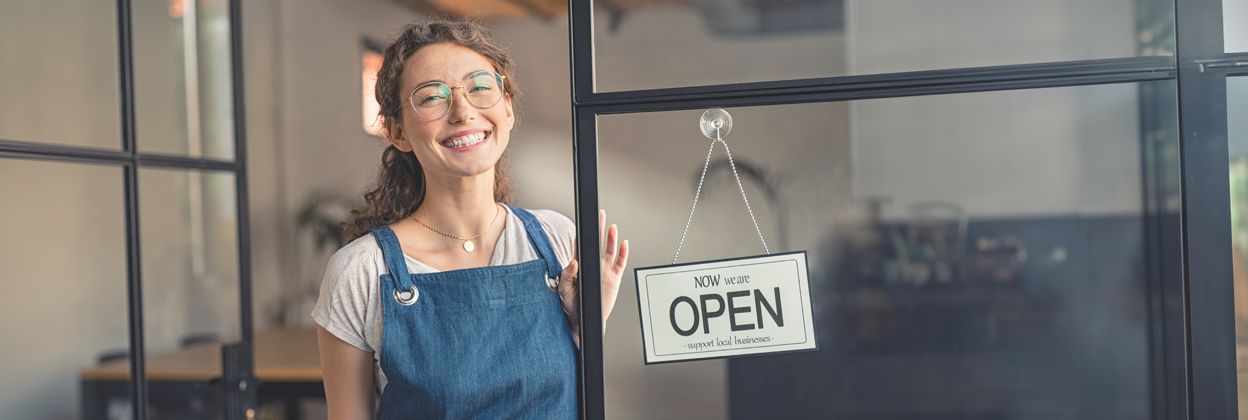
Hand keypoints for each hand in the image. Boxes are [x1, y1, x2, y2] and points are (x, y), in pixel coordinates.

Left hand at [558, 210, 628, 343]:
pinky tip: (624, 244)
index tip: (585, 220)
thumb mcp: (564, 290)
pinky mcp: (614, 279)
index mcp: (580, 266)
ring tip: (612, 227)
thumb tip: (572, 262)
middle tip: (600, 215)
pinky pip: (620, 264)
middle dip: (599, 228)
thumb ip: (568, 276)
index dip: (584, 233)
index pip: (582, 245)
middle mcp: (593, 266)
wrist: (583, 320)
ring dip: (611, 239)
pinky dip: (623, 254)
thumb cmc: (571, 305)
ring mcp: (604, 271)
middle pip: (597, 243)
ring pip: (609, 251)